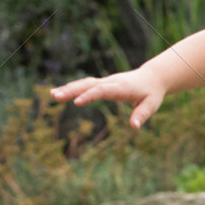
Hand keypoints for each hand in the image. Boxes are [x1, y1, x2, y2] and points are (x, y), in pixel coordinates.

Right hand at [50, 66, 165, 128]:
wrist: (152, 78)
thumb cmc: (152, 93)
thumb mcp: (151, 105)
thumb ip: (142, 115)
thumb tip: (134, 127)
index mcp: (121, 87)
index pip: (102, 91)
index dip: (89, 95)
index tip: (76, 102)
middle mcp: (110, 82)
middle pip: (88, 84)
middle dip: (71, 90)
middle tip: (55, 96)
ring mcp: (105, 82)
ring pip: (84, 83)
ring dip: (68, 88)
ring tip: (52, 95)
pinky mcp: (102, 84)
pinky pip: (86, 85)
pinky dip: (74, 88)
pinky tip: (61, 93)